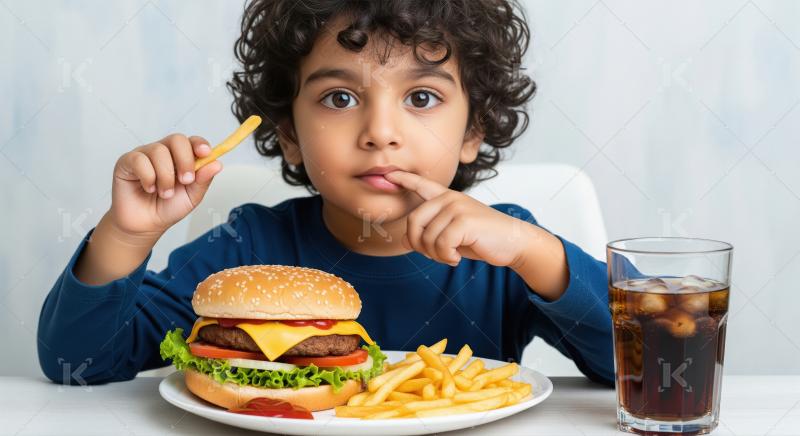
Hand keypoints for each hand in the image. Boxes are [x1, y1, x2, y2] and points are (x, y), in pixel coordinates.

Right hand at [110, 134, 221, 236]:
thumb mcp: (192, 196)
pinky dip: (148, 177)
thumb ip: (203, 180)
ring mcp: (144, 155)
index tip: (205, 153)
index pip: (192, 141)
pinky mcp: (127, 161)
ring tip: (164, 193)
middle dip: (185, 160)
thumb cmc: (168, 208)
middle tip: (185, 181)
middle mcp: (163, 152)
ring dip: (166, 176)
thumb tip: (217, 163)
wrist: (145, 224)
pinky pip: (139, 160)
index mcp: (181, 157)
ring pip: (158, 151)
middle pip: (176, 139)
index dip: (199, 144)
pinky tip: (149, 188)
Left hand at [384, 170, 532, 267]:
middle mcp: (449, 198)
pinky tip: (457, 258)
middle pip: (414, 221)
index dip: (404, 179)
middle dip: (419, 245)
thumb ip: (431, 233)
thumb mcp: (453, 234)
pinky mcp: (464, 220)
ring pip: (427, 237)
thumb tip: (405, 241)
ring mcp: (457, 207)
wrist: (513, 242)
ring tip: (451, 256)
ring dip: (436, 255)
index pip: (422, 185)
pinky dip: (446, 257)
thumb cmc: (482, 239)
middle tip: (436, 255)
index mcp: (447, 198)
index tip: (388, 174)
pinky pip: (440, 244)